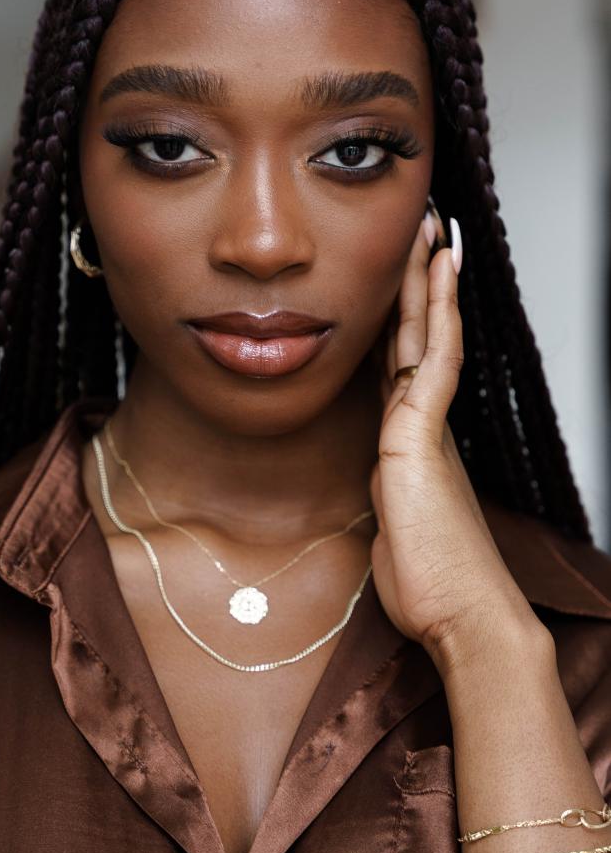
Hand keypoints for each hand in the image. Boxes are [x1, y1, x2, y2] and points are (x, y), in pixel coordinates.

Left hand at [368, 212, 539, 670]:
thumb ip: (391, 497)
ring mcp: (425, 429)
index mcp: (411, 445)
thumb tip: (388, 488)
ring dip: (427, 283)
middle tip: (425, 233)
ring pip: (426, 337)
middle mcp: (422, 428)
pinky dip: (437, 313)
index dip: (404, 321)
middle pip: (417, 340)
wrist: (464, 620)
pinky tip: (441, 273)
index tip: (405, 281)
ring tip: (433, 233)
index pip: (404, 367)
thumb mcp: (394, 530)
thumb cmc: (432, 585)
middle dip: (418, 285)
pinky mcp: (421, 437)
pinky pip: (432, 359)